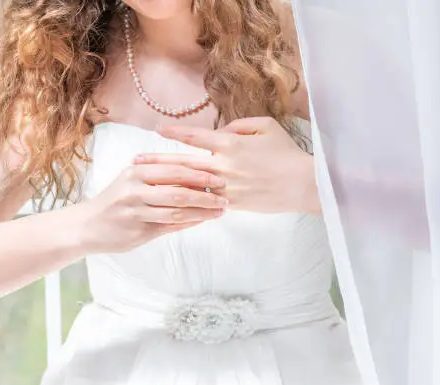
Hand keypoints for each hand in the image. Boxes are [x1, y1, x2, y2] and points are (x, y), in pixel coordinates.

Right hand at [83, 163, 227, 252]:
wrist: (86, 226)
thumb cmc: (115, 201)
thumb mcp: (131, 180)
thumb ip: (158, 177)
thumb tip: (194, 175)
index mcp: (135, 171)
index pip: (174, 169)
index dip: (200, 173)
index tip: (220, 176)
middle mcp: (134, 189)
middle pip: (178, 189)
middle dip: (205, 192)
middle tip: (225, 194)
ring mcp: (136, 212)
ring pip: (177, 211)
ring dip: (202, 211)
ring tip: (220, 210)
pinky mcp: (138, 232)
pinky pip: (170, 227)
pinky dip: (189, 223)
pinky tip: (203, 220)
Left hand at [133, 117, 319, 213]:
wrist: (303, 184)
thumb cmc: (286, 152)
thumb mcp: (266, 127)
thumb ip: (239, 126)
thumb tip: (220, 133)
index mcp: (230, 144)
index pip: (195, 137)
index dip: (175, 132)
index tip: (158, 130)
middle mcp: (223, 166)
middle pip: (183, 163)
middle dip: (158, 161)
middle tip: (136, 161)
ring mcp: (226, 188)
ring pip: (190, 186)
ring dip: (167, 184)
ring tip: (148, 183)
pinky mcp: (232, 204)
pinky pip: (206, 202)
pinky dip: (190, 201)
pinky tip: (173, 202)